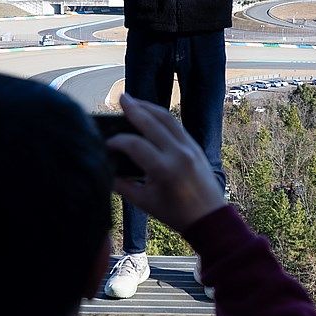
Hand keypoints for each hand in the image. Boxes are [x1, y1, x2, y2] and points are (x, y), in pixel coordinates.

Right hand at [107, 93, 225, 232]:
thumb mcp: (144, 202)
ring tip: (134, 101)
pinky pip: (176, 125)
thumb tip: (106, 170)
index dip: (117, 141)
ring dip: (149, 107)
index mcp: (164, 169)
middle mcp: (178, 153)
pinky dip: (161, 117)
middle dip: (134, 109)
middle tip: (121, 98)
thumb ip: (122, 185)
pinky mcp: (196, 146)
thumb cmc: (175, 213)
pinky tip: (151, 114)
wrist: (208, 217)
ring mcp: (190, 147)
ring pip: (167, 118)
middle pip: (152, 122)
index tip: (107, 143)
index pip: (134, 145)